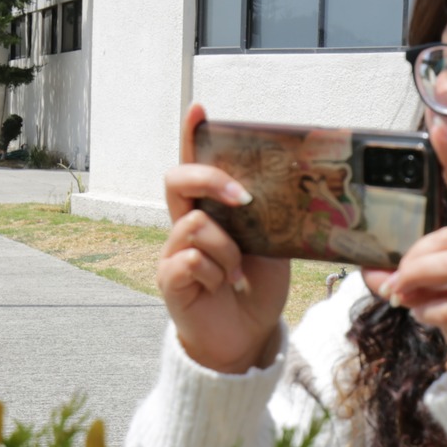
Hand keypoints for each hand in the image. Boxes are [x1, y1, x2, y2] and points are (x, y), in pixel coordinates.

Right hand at [157, 103, 291, 373]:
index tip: (200, 110)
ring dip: (227, 249)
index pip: (196, 164)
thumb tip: (276, 190)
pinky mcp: (169, 277)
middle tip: (244, 199)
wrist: (246, 336)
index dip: (192, 135)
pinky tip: (222, 287)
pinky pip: (192, 259)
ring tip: (237, 273)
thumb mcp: (271, 245)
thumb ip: (264, 218)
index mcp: (210, 210)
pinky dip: (217, 272)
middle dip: (211, 179)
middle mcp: (185, 224)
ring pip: (195, 225)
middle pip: (177, 179)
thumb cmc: (255, 287)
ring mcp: (173, 250)